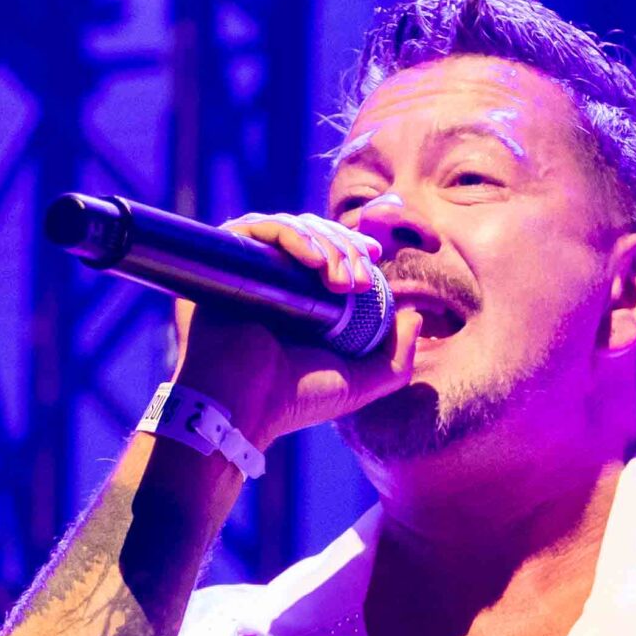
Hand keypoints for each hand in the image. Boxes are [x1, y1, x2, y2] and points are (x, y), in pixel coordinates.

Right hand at [167, 213, 422, 447]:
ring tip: (342, 282)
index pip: (326, 250)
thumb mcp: (359, 384)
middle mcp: (268, 279)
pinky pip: (257, 229)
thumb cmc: (293, 399)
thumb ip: (395, 360)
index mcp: (296, 300)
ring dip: (326, 245)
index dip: (351, 246)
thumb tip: (414, 316)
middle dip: (345, 247)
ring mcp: (244, 268)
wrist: (241, 408)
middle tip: (359, 282)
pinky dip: (291, 236)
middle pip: (311, 233)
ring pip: (290, 227)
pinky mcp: (222, 261)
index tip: (375, 256)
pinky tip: (314, 262)